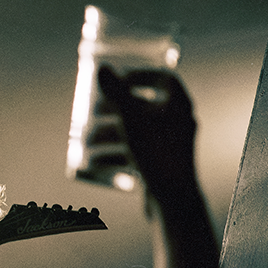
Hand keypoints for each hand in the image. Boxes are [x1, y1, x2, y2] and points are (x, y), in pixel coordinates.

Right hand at [97, 66, 197, 203]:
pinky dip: (116, 155)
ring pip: (137, 132)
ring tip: (88, 140)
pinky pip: (137, 154)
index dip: (141, 74)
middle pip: (143, 107)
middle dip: (115, 108)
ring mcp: (171, 145)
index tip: (120, 77)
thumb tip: (102, 69)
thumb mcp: (131, 118)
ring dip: (110, 133)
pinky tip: (96, 163)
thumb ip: (116, 92)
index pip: (163, 79)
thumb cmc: (157, 153)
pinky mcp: (162, 165)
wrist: (174, 198)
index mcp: (178, 104)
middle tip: (95, 109)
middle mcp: (178, 122)